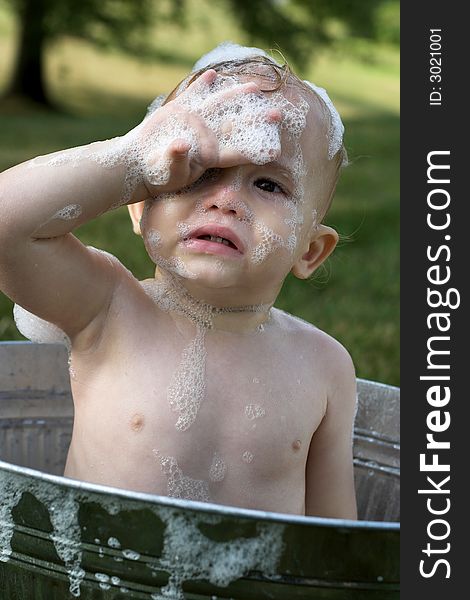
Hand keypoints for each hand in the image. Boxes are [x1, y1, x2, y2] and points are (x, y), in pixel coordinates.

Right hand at [135, 70, 281, 194]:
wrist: (138, 165)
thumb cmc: (156, 174)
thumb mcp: (168, 169)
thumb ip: (176, 158)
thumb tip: (182, 144)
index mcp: (208, 154)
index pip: (236, 151)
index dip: (254, 150)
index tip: (274, 149)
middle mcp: (206, 138)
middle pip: (235, 126)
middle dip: (256, 119)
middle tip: (279, 113)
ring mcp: (194, 124)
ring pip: (219, 107)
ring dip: (236, 96)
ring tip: (254, 87)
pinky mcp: (178, 114)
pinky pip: (193, 97)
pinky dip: (201, 86)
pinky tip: (213, 74)